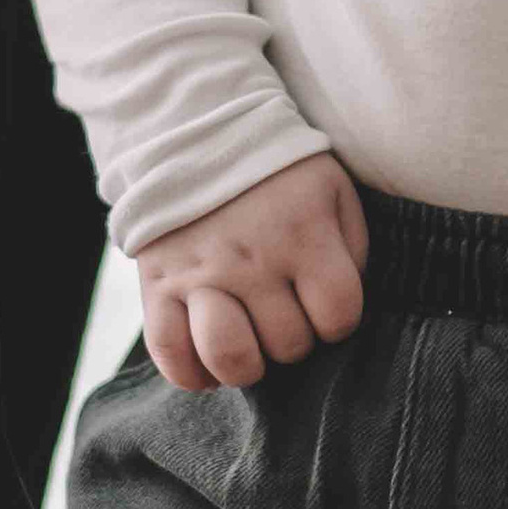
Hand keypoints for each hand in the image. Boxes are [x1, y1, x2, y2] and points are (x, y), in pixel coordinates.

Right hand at [134, 151, 367, 392]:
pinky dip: (191, 373)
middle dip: (294, 339)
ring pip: (230, 357)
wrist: (197, 135)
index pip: (338, 316)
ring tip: (250, 344)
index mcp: (303, 234)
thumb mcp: (334, 192)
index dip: (337, 320)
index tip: (324, 304)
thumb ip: (351, 250)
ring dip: (247, 365)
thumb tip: (339, 309)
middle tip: (284, 313)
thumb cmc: (279, 175)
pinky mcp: (156, 284)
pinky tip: (209, 362)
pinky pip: (169, 353)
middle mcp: (251, 259)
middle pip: (288, 344)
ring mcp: (199, 274)